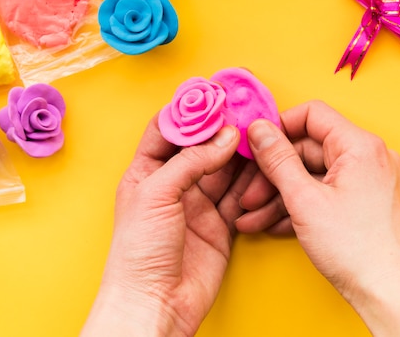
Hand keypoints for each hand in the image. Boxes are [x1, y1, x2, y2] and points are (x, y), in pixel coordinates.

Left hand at [81, 115, 244, 336]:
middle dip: (221, 130)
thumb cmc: (139, 252)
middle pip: (201, 147)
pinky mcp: (219, 224)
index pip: (168, 131)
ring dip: (239, 154)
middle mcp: (173, 186)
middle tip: (245, 112)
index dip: (190, 112)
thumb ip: (192, 160)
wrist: (155, 302)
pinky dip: (250, 181)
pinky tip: (260, 166)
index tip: (215, 96)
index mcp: (146, 173)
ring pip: (224, 169)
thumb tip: (225, 135)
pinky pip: (238, 195)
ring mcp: (197, 205)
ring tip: (258, 135)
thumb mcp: (157, 193)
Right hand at [238, 100, 399, 335]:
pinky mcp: (368, 200)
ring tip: (255, 217)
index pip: (312, 115)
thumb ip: (277, 159)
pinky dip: (303, 204)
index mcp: (360, 146)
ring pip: (316, 175)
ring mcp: (371, 180)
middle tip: (249, 195)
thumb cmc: (355, 250)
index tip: (255, 146)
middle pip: (310, 149)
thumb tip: (259, 129)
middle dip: (274, 173)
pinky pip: (329, 192)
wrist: (388, 293)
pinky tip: (277, 224)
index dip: (279, 127)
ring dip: (282, 194)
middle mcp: (370, 157)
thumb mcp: (304, 199)